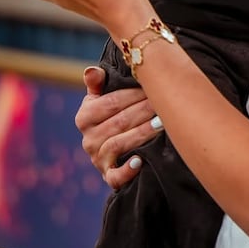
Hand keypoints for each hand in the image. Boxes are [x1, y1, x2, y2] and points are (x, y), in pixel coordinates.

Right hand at [77, 66, 162, 189]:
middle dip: (143, 111)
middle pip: (118, 122)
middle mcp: (88, 139)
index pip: (110, 103)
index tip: (152, 86)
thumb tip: (91, 71)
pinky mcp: (108, 176)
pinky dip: (126, 171)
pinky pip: (115, 177)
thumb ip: (97, 82)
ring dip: (141, 133)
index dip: (132, 94)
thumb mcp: (101, 97)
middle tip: (164, 102)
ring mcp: (97, 159)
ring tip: (161, 123)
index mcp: (84, 117)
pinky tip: (139, 162)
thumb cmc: (112, 113)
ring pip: (119, 144)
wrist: (114, 147)